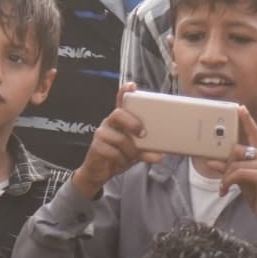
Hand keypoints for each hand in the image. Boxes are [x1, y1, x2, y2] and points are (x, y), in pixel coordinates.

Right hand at [73, 85, 162, 199]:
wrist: (100, 171)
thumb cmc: (119, 155)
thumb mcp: (136, 151)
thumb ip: (146, 150)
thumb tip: (159, 155)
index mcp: (120, 121)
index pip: (120, 101)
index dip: (125, 92)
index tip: (132, 86)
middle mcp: (109, 123)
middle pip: (118, 114)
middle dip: (133, 123)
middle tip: (143, 134)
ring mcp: (101, 133)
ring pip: (119, 138)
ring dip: (130, 151)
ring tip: (132, 157)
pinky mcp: (96, 146)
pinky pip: (113, 152)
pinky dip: (121, 159)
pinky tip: (121, 161)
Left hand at [215, 109, 256, 252]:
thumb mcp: (240, 180)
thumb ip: (229, 168)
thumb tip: (211, 161)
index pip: (254, 134)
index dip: (247, 121)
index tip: (240, 108)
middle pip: (236, 149)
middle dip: (226, 165)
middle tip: (225, 179)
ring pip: (235, 162)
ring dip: (226, 177)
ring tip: (225, 187)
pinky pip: (238, 172)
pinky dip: (228, 181)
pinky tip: (226, 190)